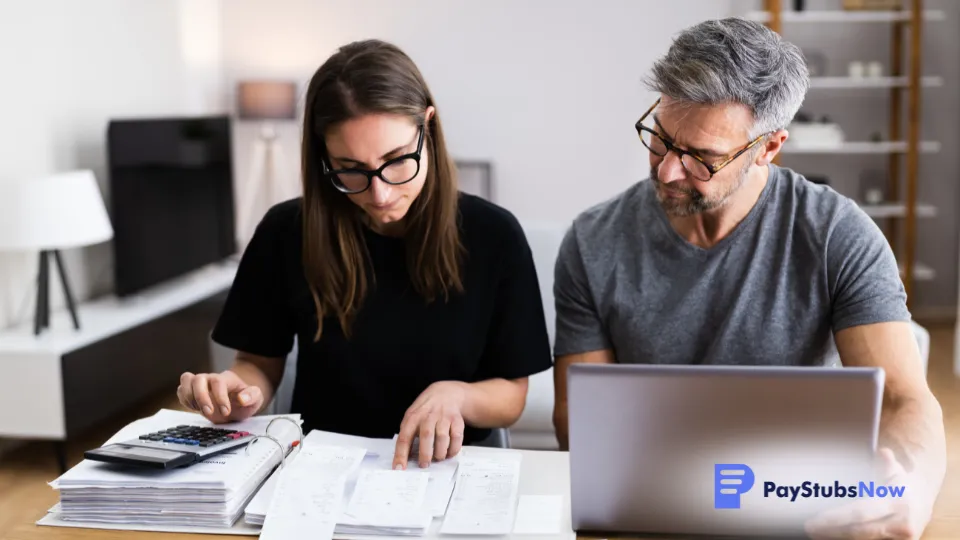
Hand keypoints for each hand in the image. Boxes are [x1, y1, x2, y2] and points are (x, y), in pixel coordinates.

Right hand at [176, 370, 262, 423]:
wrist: (238, 400)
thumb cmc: (246, 398)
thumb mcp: (256, 398)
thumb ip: (252, 396)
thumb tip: (242, 399)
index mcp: (227, 379)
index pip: (218, 382)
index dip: (219, 397)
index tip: (226, 412)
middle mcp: (211, 379)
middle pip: (198, 379)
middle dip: (201, 397)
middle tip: (209, 413)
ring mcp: (200, 384)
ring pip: (186, 381)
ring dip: (190, 398)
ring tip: (201, 410)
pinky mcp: (192, 392)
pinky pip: (181, 391)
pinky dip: (184, 400)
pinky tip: (196, 408)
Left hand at [393, 381, 467, 468]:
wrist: (446, 393)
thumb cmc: (425, 411)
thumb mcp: (412, 416)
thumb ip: (407, 434)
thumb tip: (402, 459)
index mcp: (413, 417)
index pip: (404, 437)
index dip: (401, 454)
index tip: (399, 468)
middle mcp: (428, 416)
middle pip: (426, 436)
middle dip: (425, 454)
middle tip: (424, 465)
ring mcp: (444, 417)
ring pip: (442, 438)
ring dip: (440, 452)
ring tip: (437, 458)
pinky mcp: (457, 420)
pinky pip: (457, 437)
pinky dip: (453, 449)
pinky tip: (449, 453)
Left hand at [804, 448, 932, 539]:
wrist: (921, 501)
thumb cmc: (899, 482)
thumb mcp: (894, 469)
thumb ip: (885, 462)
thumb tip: (882, 452)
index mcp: (898, 502)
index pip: (861, 512)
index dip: (837, 517)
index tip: (815, 519)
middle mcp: (902, 523)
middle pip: (859, 531)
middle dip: (831, 530)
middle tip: (808, 527)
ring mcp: (900, 537)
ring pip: (863, 538)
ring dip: (836, 536)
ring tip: (814, 532)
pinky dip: (847, 538)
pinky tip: (830, 535)